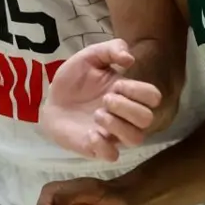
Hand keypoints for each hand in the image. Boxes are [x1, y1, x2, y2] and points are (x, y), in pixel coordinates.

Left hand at [40, 39, 162, 160]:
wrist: (51, 100)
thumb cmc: (75, 78)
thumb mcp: (91, 56)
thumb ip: (112, 49)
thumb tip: (130, 60)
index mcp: (128, 94)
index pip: (153, 97)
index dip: (139, 91)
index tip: (117, 84)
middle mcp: (125, 116)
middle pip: (147, 119)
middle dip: (127, 107)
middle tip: (105, 99)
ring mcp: (112, 134)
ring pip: (135, 139)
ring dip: (117, 125)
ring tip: (97, 115)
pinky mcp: (95, 149)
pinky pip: (112, 156)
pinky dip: (102, 145)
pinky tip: (89, 133)